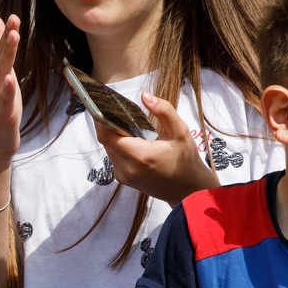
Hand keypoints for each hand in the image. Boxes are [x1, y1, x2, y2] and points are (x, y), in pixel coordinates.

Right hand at [0, 12, 21, 167]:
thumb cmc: (0, 108)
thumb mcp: (2, 78)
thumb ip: (0, 53)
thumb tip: (0, 23)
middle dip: (2, 36)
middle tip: (9, 17)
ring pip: (1, 73)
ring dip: (6, 54)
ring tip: (13, 36)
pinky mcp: (3, 116)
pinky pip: (5, 101)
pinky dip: (7, 89)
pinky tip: (8, 78)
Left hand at [94, 92, 219, 204]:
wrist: (188, 191)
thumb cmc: (185, 160)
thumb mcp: (181, 131)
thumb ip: (164, 111)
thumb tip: (145, 96)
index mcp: (140, 155)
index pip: (106, 136)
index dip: (100, 120)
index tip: (101, 105)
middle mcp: (127, 168)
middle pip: (105, 141)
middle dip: (108, 124)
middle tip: (116, 110)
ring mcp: (123, 176)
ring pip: (108, 149)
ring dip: (113, 136)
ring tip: (125, 124)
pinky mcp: (123, 179)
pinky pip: (113, 158)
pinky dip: (118, 146)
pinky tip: (130, 140)